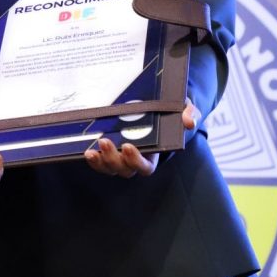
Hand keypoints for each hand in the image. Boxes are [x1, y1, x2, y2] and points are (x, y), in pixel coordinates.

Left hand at [84, 98, 200, 177]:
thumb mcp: (183, 108)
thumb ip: (189, 114)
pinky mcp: (108, 151)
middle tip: (105, 141)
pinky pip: (100, 162)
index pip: (145, 167)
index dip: (135, 160)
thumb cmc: (171, 111)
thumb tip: (188, 121)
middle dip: (113, 159)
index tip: (128, 146)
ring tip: (92, 150)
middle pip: (123, 169)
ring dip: (100, 162)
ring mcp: (120, 157)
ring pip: (109, 168)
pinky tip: (87, 151)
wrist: (156, 107)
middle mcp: (135, 160)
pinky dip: (93, 160)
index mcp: (153, 155)